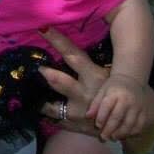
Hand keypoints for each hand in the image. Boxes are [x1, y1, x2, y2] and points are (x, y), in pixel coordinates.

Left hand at [39, 27, 153, 152]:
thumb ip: (83, 62)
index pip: (73, 55)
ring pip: (52, 105)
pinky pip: (52, 117)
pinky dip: (43, 110)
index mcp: (94, 76)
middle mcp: (86, 94)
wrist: (123, 122)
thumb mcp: (101, 74)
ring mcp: (78, 112)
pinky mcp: (72, 125)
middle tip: (38, 68)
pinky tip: (35, 105)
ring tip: (29, 90)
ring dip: (40, 97)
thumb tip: (61, 41)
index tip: (42, 28)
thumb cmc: (108, 90)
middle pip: (61, 81)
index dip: (58, 41)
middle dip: (48, 74)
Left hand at [87, 74, 146, 140]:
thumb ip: (95, 103)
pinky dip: (132, 133)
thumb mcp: (102, 90)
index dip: (101, 117)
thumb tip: (88, 116)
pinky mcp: (144, 112)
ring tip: (113, 138)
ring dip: (121, 133)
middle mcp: (127, 100)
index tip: (97, 126)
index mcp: (114, 93)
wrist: (131, 80)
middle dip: (110, 129)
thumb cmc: (113, 86)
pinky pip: (139, 126)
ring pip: (130, 124)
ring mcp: (137, 107)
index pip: (107, 106)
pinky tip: (124, 136)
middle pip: (118, 117)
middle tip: (104, 137)